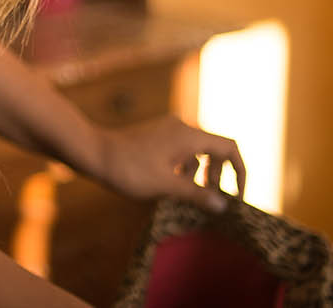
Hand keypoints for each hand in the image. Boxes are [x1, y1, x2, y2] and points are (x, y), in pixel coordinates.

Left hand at [94, 114, 244, 212]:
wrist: (92, 152)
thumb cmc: (129, 169)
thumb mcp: (166, 186)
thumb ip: (197, 194)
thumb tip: (223, 205)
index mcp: (189, 136)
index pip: (230, 148)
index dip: (240, 171)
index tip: (237, 196)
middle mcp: (181, 127)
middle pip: (214, 149)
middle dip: (218, 175)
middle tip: (211, 200)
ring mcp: (166, 130)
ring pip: (196, 151)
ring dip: (200, 173)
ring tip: (190, 196)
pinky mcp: (155, 136)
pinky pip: (180, 150)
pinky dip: (183, 167)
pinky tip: (171, 185)